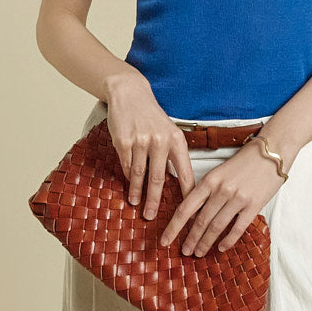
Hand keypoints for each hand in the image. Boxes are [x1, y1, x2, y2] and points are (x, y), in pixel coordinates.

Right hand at [105, 81, 196, 219]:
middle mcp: (160, 141)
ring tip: (136, 204)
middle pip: (158, 179)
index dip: (187, 194)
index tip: (188, 211)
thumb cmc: (152, 117)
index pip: (185, 172)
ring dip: (137, 192)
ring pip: (139, 174)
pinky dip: (128, 176)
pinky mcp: (123, 141)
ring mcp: (141, 141)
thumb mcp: (170, 131)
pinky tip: (129, 183)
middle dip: (154, 201)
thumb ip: (174, 155)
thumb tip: (179, 184)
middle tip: (150, 216)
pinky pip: (127, 165)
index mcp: (176, 141)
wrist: (130, 94)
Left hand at [159, 139, 286, 256]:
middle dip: (190, 239)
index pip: (186, 208)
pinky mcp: (254, 206)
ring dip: (205, 242)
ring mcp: (237, 199)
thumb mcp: (219, 172)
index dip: (173, 227)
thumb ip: (206, 190)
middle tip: (184, 252)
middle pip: (200, 221)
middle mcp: (221, 190)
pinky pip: (238, 228)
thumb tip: (193, 213)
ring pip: (216, 227)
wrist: (271, 153)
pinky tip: (221, 248)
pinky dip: (228, 240)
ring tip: (199, 253)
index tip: (165, 240)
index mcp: (209, 180)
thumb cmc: (243, 163)